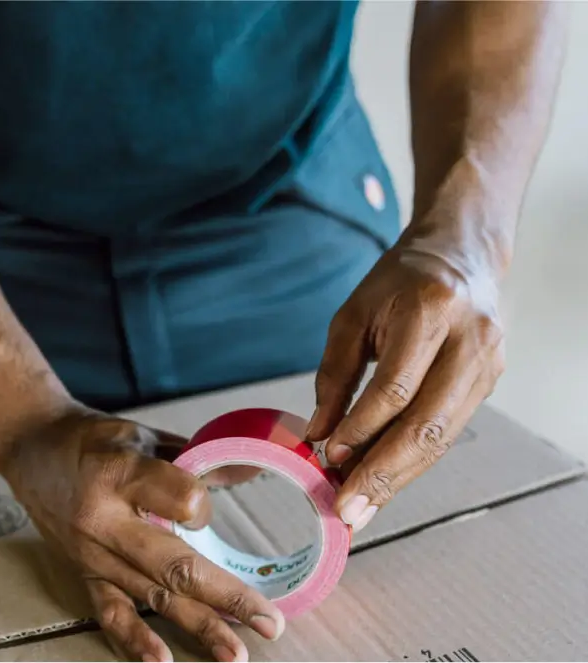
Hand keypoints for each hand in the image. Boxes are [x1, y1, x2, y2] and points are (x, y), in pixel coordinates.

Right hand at [0, 410, 283, 662]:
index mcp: (122, 473)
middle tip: (268, 621)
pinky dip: (134, 641)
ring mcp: (92, 553)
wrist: (30, 447)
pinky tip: (161, 661)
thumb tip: (242, 473)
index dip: (206, 506)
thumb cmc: (91, 437)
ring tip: (235, 652)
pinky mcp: (82, 572)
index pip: (182, 500)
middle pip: (175, 565)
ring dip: (197, 626)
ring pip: (151, 596)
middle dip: (227, 597)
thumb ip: (189, 458)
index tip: (208, 504)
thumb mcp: (141, 434)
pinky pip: (110, 612)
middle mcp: (105, 520)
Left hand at [307, 239, 504, 531]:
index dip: (361, 427)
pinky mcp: (489, 383)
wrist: (461, 257)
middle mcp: (469, 341)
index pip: (396, 387)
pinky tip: (385, 481)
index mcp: (430, 311)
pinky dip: (413, 461)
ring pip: (441, 438)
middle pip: (426, 424)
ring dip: (398, 478)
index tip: (329, 457)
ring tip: (361, 508)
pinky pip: (447, 432)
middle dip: (382, 473)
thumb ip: (335, 375)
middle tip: (347, 510)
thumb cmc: (398, 283)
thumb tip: (318, 435)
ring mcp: (486, 365)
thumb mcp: (353, 316)